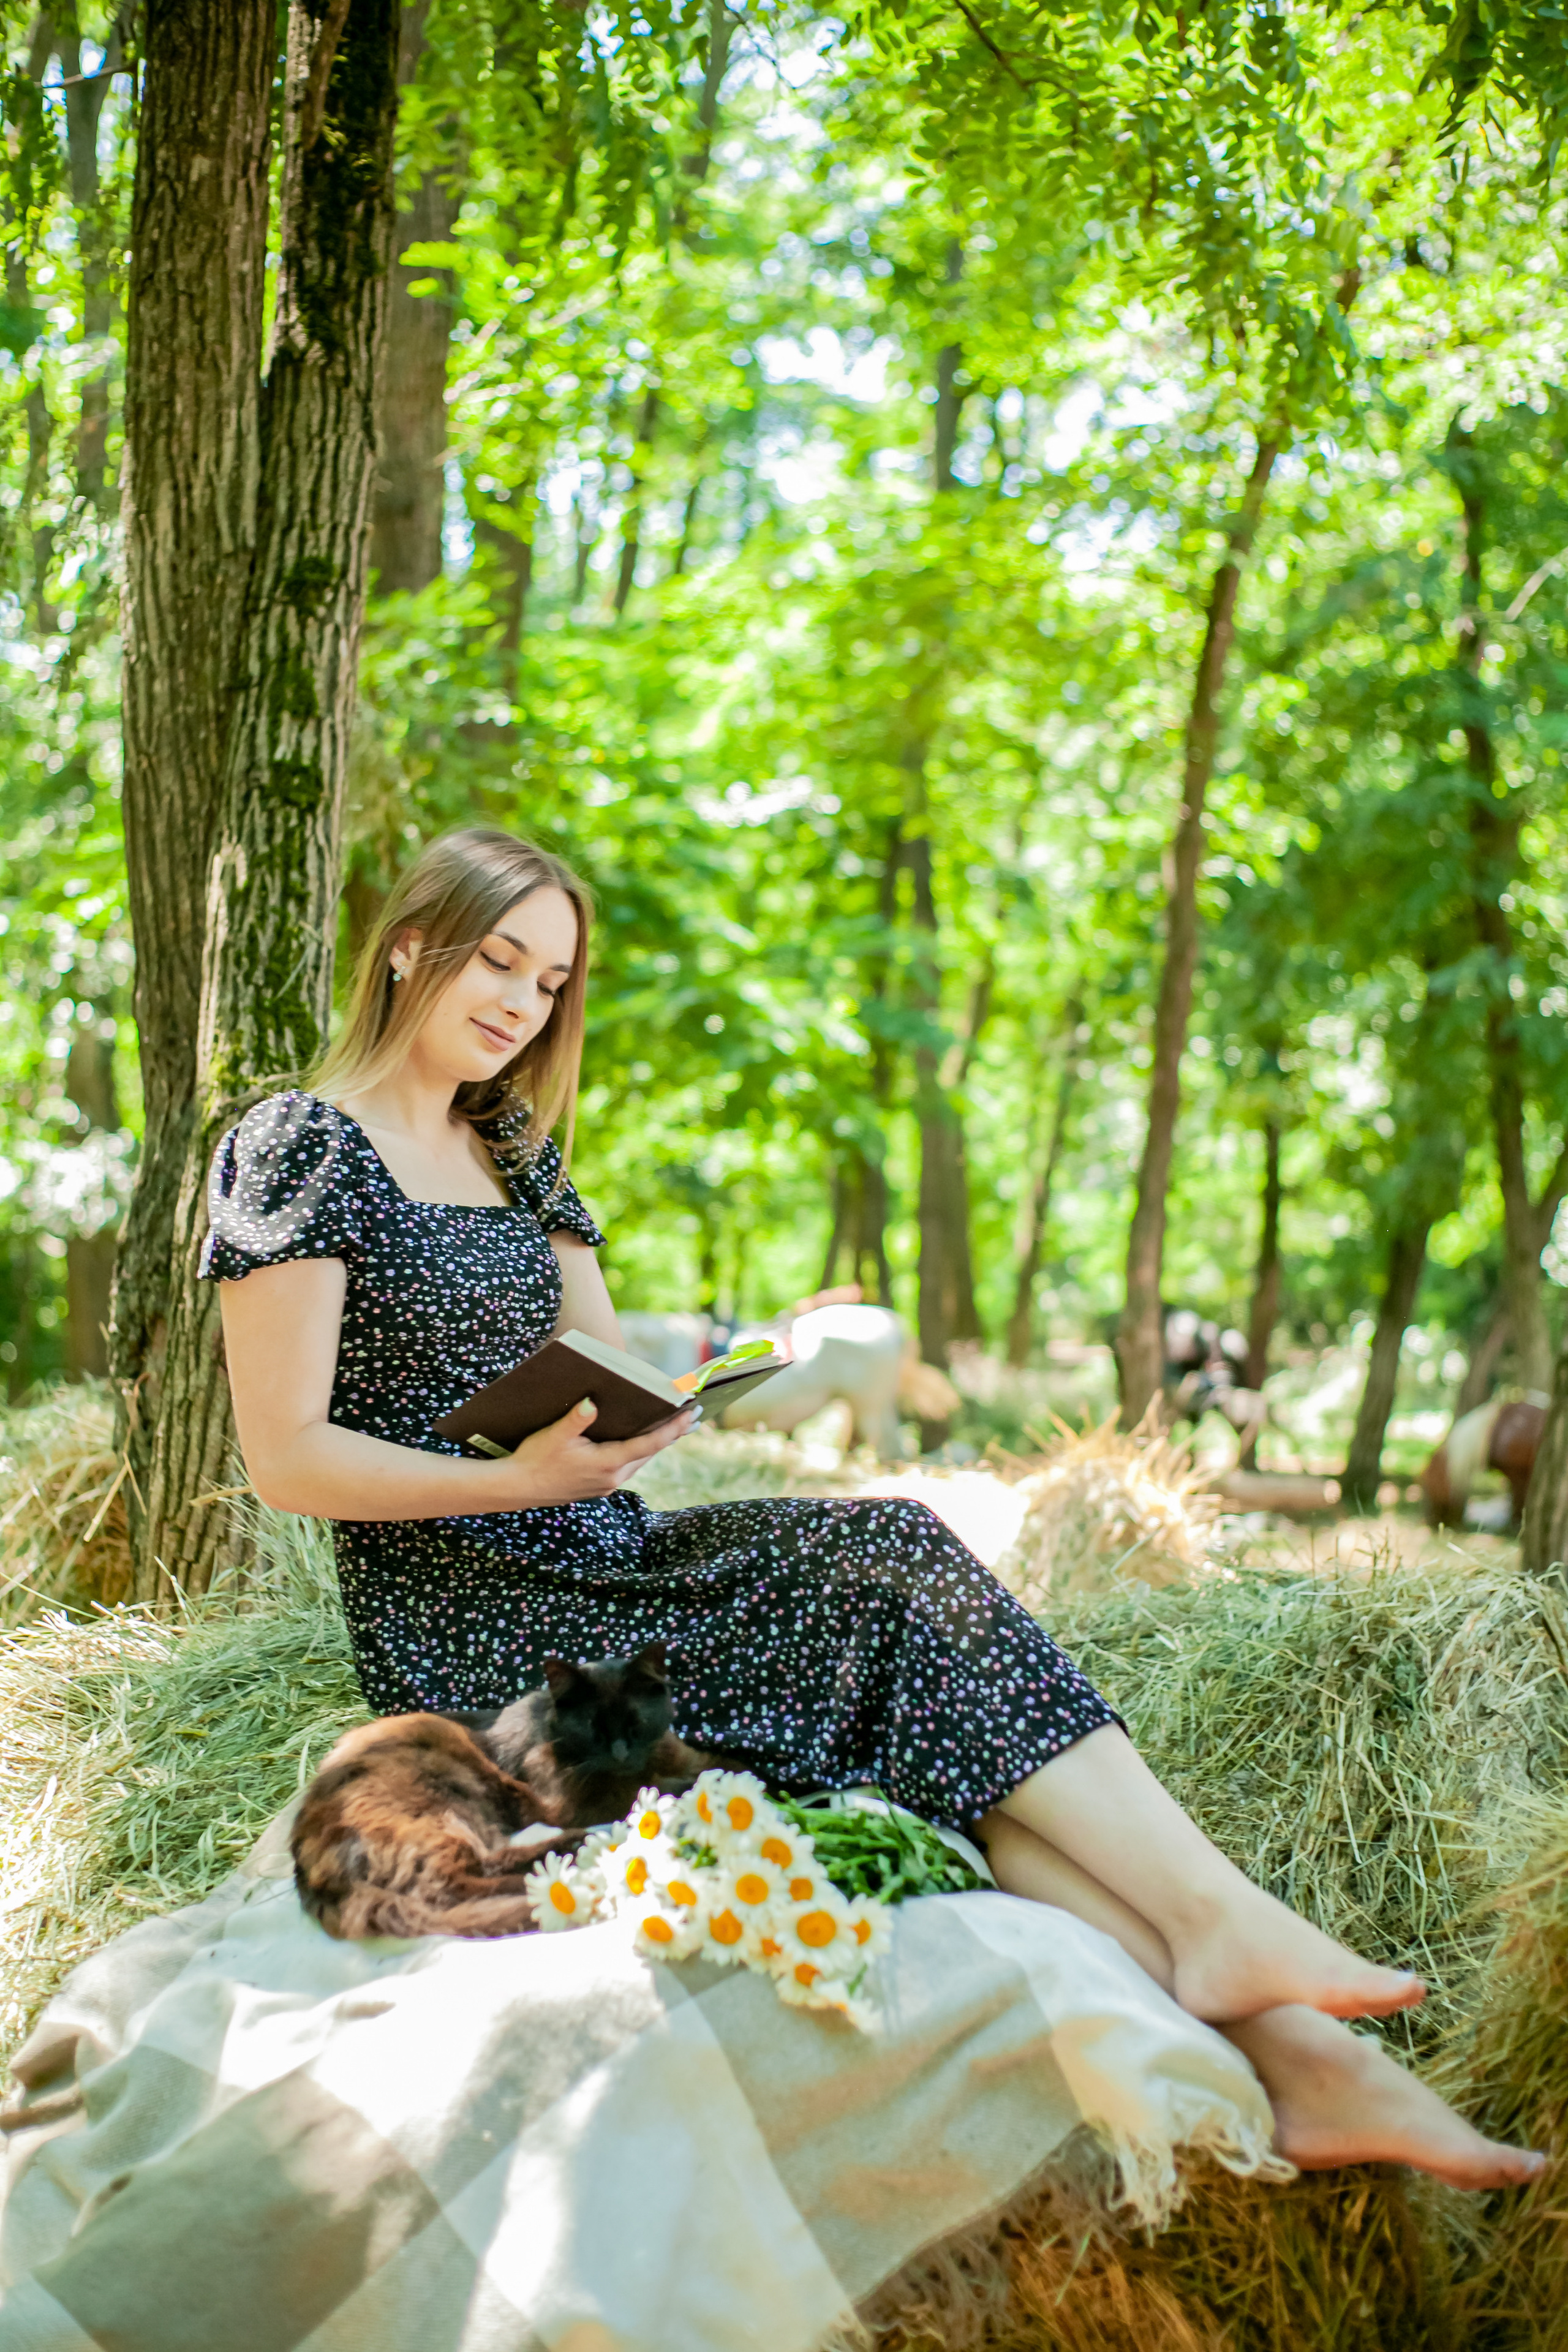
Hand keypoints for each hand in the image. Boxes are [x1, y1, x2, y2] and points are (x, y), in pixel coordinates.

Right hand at [499, 1397, 695, 1507]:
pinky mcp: (597, 1487)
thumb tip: (592, 1403)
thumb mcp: (554, 1435)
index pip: (649, 1443)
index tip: (691, 1415)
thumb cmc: (535, 1459)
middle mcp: (612, 1477)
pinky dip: (637, 1452)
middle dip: (670, 1434)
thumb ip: (576, 1419)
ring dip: (654, 1444)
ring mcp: (606, 1485)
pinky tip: (637, 1442)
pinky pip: (626, 1466)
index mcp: (607, 1463)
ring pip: (638, 1461)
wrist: (517, 1488)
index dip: (673, 1428)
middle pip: (649, 1452)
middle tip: (692, 1417)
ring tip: (672, 1427)